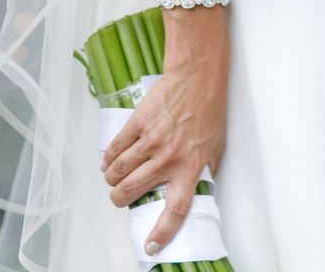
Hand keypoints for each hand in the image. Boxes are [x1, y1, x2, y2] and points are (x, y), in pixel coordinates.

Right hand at [102, 13, 227, 257]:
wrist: (197, 78)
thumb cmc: (209, 111)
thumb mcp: (215, 148)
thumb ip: (204, 172)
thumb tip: (197, 191)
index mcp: (190, 168)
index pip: (175, 210)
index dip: (162, 232)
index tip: (151, 246)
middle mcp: (168, 158)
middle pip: (134, 191)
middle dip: (120, 200)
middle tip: (120, 198)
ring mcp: (151, 140)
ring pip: (120, 171)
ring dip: (111, 180)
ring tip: (112, 179)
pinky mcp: (138, 123)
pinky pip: (115, 148)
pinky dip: (108, 158)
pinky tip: (109, 160)